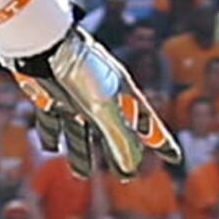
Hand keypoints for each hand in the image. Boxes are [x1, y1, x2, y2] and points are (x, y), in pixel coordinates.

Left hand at [0, 23, 181, 175]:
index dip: (160, 140)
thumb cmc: (79, 71)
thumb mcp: (104, 108)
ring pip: (81, 130)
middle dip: (121, 151)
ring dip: (80, 152)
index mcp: (122, 93)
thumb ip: (119, 138)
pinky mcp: (51, 94)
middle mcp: (101, 95)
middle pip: (115, 130)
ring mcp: (75, 95)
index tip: (174, 157)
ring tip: (81, 174)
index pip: (148, 122)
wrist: (43, 43)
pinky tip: (50, 148)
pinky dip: (51, 133)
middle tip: (126, 175)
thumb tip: (131, 169)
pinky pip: (52, 119)